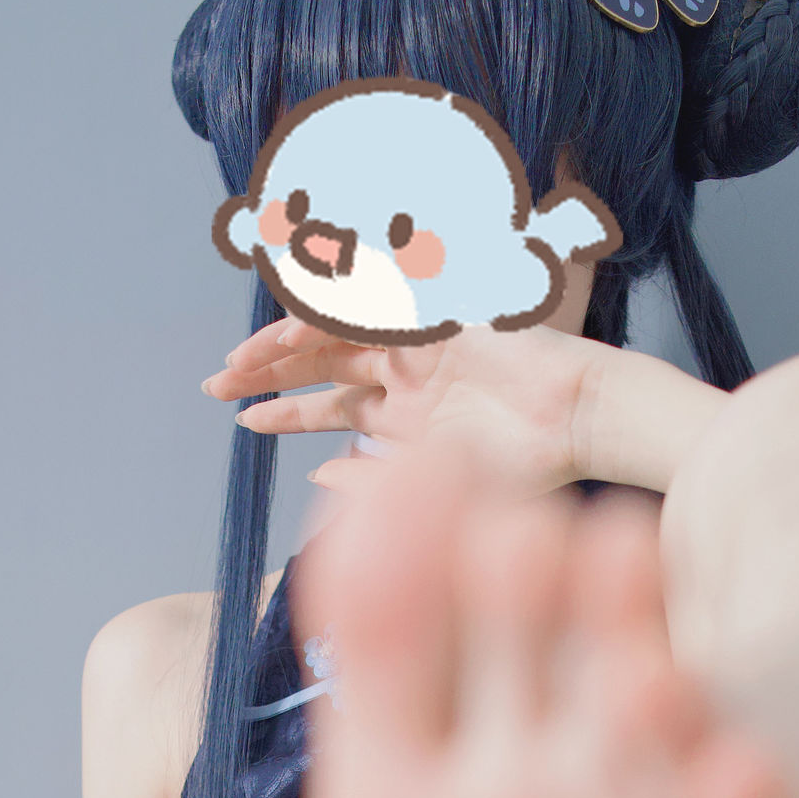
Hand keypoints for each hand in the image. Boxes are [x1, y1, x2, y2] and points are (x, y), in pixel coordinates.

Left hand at [203, 316, 597, 497]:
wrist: (584, 424)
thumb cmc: (531, 471)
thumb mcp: (441, 490)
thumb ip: (376, 484)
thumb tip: (318, 475)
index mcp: (411, 420)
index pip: (331, 409)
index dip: (284, 412)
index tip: (239, 419)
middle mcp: (411, 377)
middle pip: (321, 365)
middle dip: (266, 374)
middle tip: (214, 384)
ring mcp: (423, 344)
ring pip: (335, 333)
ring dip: (285, 346)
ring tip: (239, 362)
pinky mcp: (436, 315)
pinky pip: (368, 307)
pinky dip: (327, 316)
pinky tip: (286, 334)